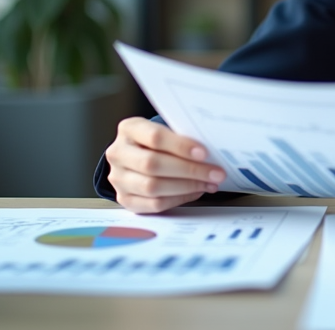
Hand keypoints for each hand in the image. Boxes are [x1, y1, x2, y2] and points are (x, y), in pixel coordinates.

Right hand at [105, 117, 226, 213]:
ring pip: (153, 186)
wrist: (137, 154)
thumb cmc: (158, 141)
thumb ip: (181, 136)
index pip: (154, 137)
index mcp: (128, 129)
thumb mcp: (166, 129)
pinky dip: (179, 198)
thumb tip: (212, 151)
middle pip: (153, 164)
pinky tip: (195, 191)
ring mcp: (119, 178)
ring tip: (209, 182)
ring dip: (187, 186)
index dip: (181, 146)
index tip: (204, 153)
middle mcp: (118, 153)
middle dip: (189, 170)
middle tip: (215, 172)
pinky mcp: (125, 199)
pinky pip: (154, 204)